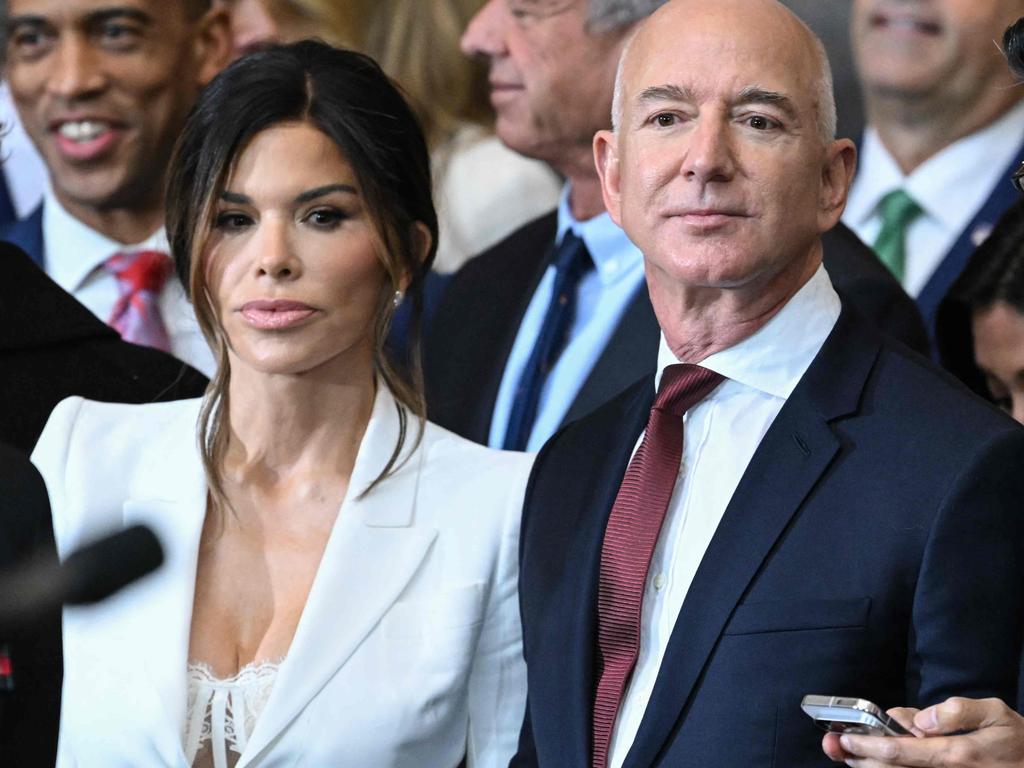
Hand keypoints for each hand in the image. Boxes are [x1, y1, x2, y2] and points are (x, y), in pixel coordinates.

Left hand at [821, 697, 1023, 766]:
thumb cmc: (1016, 740)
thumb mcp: (995, 713)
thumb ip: (956, 712)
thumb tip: (919, 720)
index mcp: (956, 755)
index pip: (900, 752)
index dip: (867, 746)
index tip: (845, 738)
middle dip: (860, 760)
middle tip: (836, 747)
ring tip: (852, 756)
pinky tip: (879, 763)